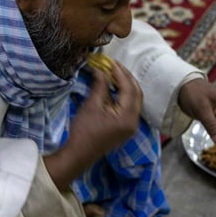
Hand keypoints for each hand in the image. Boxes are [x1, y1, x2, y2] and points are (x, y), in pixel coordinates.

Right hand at [44, 60, 142, 189]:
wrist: (79, 154)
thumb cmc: (84, 130)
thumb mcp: (92, 104)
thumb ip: (101, 85)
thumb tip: (102, 70)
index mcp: (128, 116)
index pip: (129, 88)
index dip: (121, 73)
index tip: (111, 62)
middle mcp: (134, 121)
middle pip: (137, 93)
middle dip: (127, 77)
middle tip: (114, 66)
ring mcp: (131, 126)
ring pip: (135, 100)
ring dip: (126, 86)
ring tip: (114, 74)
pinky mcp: (125, 129)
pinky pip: (130, 107)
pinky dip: (124, 96)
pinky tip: (114, 88)